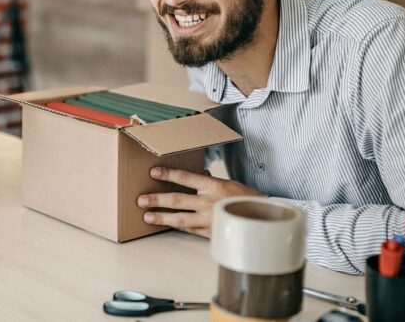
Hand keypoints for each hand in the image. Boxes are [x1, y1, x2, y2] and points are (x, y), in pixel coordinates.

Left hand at [137, 166, 264, 236]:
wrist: (263, 219)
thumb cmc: (248, 199)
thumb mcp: (231, 184)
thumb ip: (212, 182)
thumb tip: (201, 175)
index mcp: (214, 186)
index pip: (186, 177)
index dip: (168, 174)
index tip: (153, 172)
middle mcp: (209, 202)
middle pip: (177, 199)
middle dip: (156, 199)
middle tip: (140, 200)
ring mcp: (209, 219)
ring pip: (180, 218)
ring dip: (162, 217)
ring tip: (147, 217)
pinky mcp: (210, 233)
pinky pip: (190, 229)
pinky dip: (178, 227)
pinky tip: (168, 225)